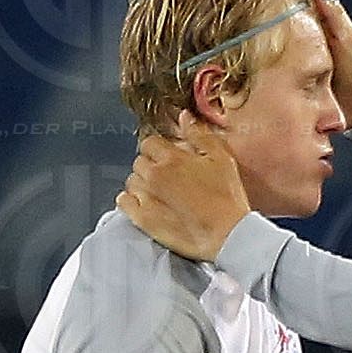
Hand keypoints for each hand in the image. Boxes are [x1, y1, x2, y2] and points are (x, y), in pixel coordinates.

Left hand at [117, 113, 250, 260]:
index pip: (149, 143)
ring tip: (159, 193)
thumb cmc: (227, 198)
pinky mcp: (143, 219)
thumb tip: (184, 117)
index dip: (159, 150)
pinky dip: (130, 200)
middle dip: (151, 167)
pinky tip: (144, 203)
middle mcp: (154, 175)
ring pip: (132, 181)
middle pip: (139, 162)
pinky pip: (123, 202)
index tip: (169, 159)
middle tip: (168, 179)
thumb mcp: (221, 159)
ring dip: (142, 183)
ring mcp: (146, 197)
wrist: (228, 235)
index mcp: (171, 158)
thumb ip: (200, 135)